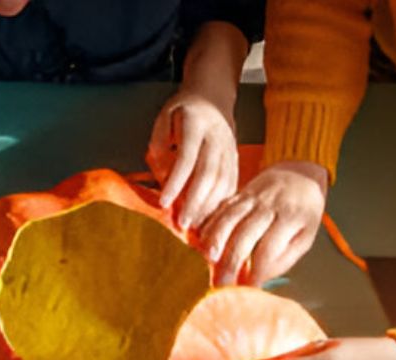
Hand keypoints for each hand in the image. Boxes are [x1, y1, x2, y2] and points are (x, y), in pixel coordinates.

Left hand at [148, 89, 238, 230]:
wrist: (213, 97)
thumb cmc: (183, 111)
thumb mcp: (163, 120)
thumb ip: (159, 147)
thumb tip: (163, 179)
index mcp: (196, 124)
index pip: (186, 158)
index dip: (175, 183)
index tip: (164, 203)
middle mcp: (217, 137)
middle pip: (208, 174)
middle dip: (195, 202)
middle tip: (183, 223)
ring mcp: (230, 149)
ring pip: (223, 182)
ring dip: (210, 207)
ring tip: (197, 226)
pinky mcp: (236, 160)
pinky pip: (233, 184)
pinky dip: (223, 204)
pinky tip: (213, 218)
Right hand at [199, 161, 326, 284]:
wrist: (300, 173)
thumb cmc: (304, 213)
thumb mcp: (305, 237)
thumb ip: (283, 259)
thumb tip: (257, 280)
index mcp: (290, 218)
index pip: (268, 249)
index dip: (256, 271)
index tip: (248, 290)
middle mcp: (269, 205)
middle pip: (245, 235)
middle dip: (231, 261)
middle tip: (221, 284)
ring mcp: (252, 197)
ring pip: (229, 218)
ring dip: (215, 241)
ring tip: (207, 261)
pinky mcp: (239, 193)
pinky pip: (221, 209)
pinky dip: (209, 225)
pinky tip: (202, 242)